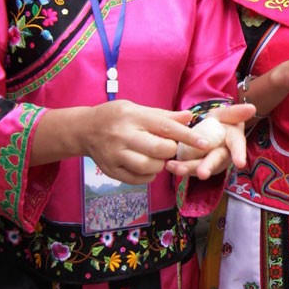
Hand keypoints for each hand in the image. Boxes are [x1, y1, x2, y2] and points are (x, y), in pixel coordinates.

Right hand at [78, 99, 224, 184]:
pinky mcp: (110, 170)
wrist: (84, 129)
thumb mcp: (137, 109)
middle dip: (171, 151)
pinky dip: (149, 175)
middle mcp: (123, 136)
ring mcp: (115, 155)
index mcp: (133, 117)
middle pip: (159, 150)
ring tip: (156, 156)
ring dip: (160, 164)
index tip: (204, 143)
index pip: (165, 127)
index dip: (187, 136)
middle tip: (168, 147)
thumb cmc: (116, 117)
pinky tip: (147, 165)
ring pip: (149, 167)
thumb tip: (189, 117)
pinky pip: (138, 179)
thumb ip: (163, 116)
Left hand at [166, 103, 256, 179]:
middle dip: (208, 167)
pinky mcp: (197, 166)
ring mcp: (209, 162)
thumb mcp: (226, 114)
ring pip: (200, 167)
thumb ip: (236, 112)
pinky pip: (189, 168)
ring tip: (176, 168)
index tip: (240, 164)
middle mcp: (223, 155)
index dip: (239, 154)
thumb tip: (252, 108)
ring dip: (188, 168)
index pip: (238, 147)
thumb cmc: (221, 123)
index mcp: (233, 141)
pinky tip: (169, 165)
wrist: (210, 131)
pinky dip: (179, 167)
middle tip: (202, 174)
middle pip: (215, 161)